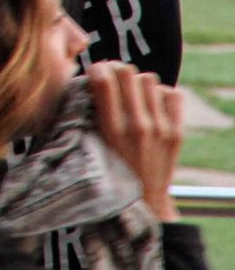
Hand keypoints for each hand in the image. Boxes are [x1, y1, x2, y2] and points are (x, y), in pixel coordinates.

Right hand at [90, 61, 184, 221]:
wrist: (143, 200)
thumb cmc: (110, 169)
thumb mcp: (93, 142)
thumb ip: (93, 111)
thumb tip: (94, 76)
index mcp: (112, 129)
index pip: (104, 80)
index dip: (97, 69)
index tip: (95, 74)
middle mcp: (139, 126)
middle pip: (128, 72)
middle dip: (117, 70)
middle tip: (113, 79)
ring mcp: (161, 129)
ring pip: (149, 79)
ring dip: (138, 83)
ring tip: (133, 95)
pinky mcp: (177, 132)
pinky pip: (171, 93)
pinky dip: (160, 94)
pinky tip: (151, 105)